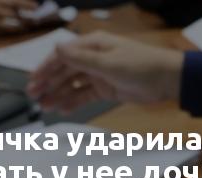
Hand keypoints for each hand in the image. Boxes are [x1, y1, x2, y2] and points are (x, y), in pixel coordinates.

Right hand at [27, 31, 184, 113]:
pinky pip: (84, 95)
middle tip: (33, 96)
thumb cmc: (143, 66)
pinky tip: (62, 108)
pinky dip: (73, 101)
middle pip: (65, 71)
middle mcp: (93, 57)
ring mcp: (99, 73)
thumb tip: (57, 47)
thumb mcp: (109, 62)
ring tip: (45, 106)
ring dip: (58, 94)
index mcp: (93, 44)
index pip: (62, 55)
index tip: (33, 80)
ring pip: (73, 84)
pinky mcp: (106, 88)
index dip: (46, 68)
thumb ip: (81, 58)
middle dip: (48, 83)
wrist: (168, 80)